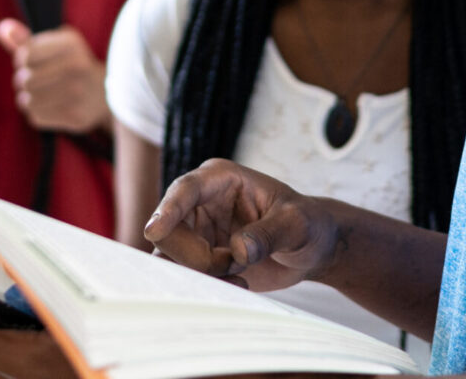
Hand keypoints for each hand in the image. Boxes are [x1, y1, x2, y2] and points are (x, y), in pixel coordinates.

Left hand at [0, 20, 108, 134]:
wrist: (104, 94)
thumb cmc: (71, 65)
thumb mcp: (53, 46)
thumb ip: (25, 38)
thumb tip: (2, 28)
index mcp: (71, 44)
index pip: (25, 55)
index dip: (20, 60)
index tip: (29, 62)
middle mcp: (77, 67)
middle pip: (24, 79)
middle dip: (22, 81)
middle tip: (32, 81)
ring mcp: (78, 93)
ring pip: (27, 100)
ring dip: (27, 98)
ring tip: (37, 94)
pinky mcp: (76, 117)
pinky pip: (36, 117)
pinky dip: (36, 112)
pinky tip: (47, 106)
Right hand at [144, 160, 340, 294]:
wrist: (311, 249)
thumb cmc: (306, 225)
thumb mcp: (296, 224)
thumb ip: (269, 233)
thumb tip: (238, 250)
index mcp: (220, 179)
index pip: (185, 190)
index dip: (168, 210)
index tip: (155, 231)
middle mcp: (200, 202)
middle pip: (171, 231)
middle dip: (199, 257)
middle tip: (235, 265)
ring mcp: (196, 231)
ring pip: (172, 257)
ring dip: (202, 275)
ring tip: (239, 277)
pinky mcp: (197, 258)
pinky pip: (184, 276)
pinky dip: (206, 287)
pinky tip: (239, 285)